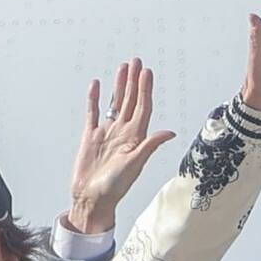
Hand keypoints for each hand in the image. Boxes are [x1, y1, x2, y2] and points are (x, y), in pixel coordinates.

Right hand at [67, 57, 175, 232]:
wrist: (90, 198)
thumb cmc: (113, 187)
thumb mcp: (134, 165)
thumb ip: (150, 146)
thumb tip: (169, 132)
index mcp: (135, 138)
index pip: (142, 108)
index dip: (145, 90)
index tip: (147, 72)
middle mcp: (123, 133)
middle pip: (130, 101)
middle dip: (134, 81)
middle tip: (136, 62)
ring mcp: (107, 133)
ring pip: (114, 103)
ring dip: (118, 86)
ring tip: (122, 68)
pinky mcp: (91, 136)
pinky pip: (93, 112)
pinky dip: (95, 98)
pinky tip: (97, 85)